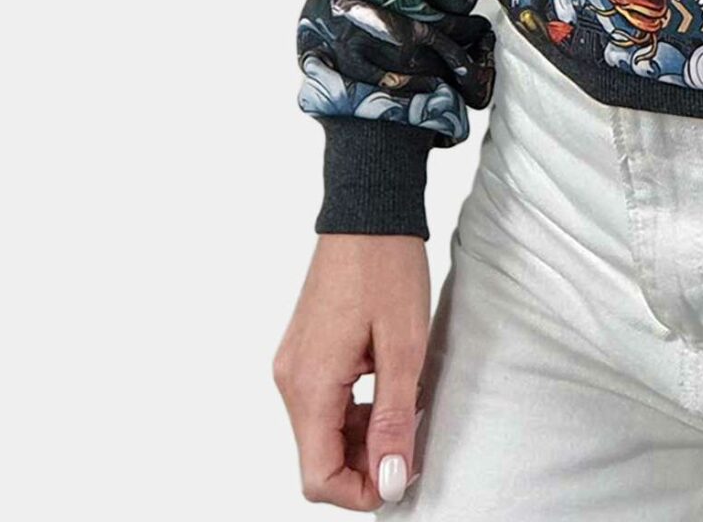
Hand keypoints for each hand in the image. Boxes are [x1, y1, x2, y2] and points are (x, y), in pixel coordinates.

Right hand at [273, 235, 431, 508]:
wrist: (367, 210)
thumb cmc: (387, 268)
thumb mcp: (404, 348)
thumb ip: (393, 419)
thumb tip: (390, 480)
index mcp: (309, 384)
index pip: (317, 477)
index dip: (360, 491)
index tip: (401, 475)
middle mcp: (290, 380)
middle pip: (317, 459)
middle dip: (364, 466)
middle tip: (411, 442)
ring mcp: (293, 366)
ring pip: (321, 434)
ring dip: (361, 440)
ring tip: (405, 412)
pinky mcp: (304, 354)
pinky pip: (323, 405)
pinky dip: (353, 414)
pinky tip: (388, 392)